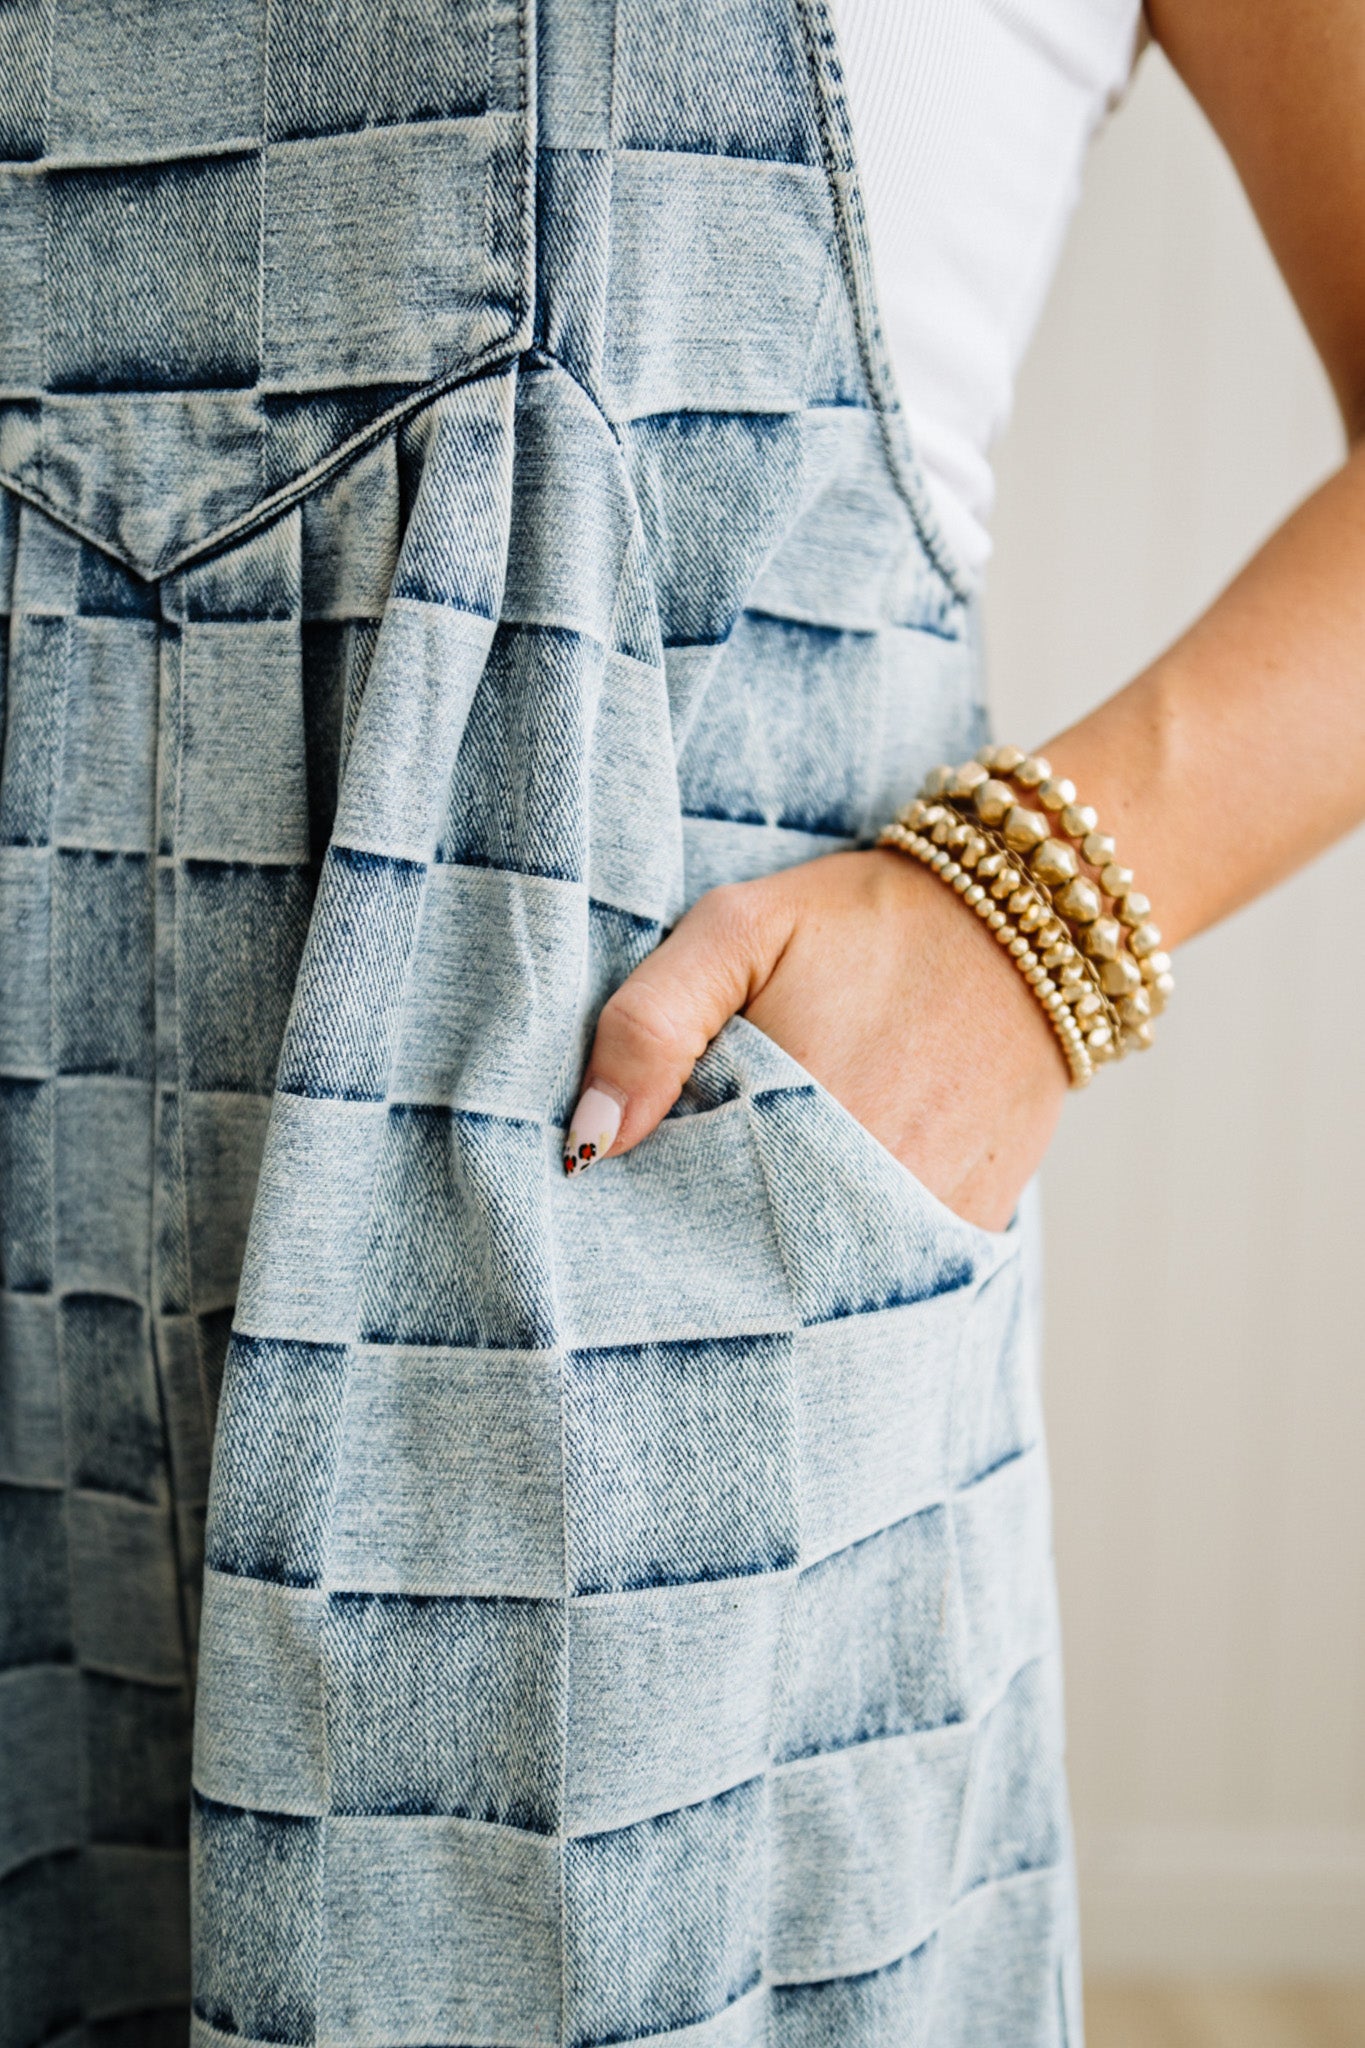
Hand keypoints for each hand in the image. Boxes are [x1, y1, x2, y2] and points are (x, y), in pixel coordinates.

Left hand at [563, 848, 1069, 1230]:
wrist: (1023, 922)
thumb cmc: (860, 922)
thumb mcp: (736, 930)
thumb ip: (650, 1025)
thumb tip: (589, 1142)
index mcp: (794, 1118)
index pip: (681, 1223)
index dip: (648, 1215)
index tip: (628, 1194)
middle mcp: (865, 1185)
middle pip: (749, 1268)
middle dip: (710, 1244)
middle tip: (694, 1196)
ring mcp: (925, 1217)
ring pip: (819, 1285)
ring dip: (779, 1259)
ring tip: (759, 1200)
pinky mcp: (970, 1228)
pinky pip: (888, 1278)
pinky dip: (849, 1258)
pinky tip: (826, 1210)